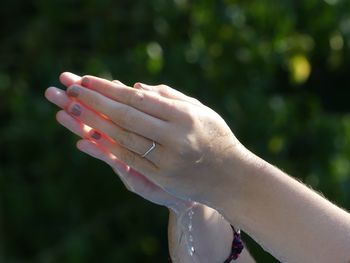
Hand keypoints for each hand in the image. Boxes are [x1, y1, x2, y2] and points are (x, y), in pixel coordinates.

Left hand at [59, 73, 248, 204]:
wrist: (232, 177)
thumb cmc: (216, 138)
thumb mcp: (200, 111)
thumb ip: (170, 97)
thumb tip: (136, 87)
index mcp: (185, 116)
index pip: (139, 99)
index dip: (110, 89)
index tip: (87, 80)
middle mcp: (176, 136)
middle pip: (127, 116)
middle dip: (95, 101)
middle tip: (70, 89)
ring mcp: (168, 159)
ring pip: (124, 137)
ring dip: (95, 122)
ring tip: (72, 109)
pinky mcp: (163, 177)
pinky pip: (131, 159)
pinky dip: (109, 147)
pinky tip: (90, 137)